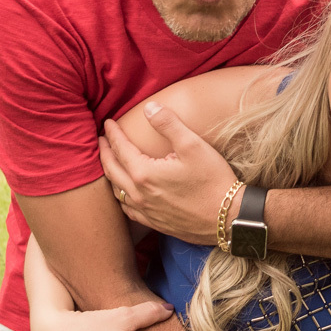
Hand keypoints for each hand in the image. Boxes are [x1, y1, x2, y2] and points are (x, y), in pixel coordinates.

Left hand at [100, 101, 237, 243]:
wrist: (229, 218)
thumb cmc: (213, 180)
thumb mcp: (193, 145)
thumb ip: (168, 124)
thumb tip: (149, 107)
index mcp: (144, 173)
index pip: (120, 148)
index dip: (113, 134)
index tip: (108, 123)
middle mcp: (139, 194)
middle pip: (112, 170)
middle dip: (104, 153)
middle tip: (101, 140)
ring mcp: (146, 211)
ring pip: (116, 192)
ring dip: (110, 175)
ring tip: (110, 164)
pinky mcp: (155, 223)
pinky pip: (128, 210)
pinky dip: (121, 198)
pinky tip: (125, 194)